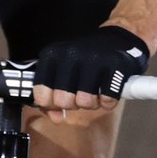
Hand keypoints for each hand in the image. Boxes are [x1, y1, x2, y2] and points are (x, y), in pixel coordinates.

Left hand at [32, 25, 149, 116]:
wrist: (115, 40)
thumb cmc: (85, 59)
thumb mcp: (62, 71)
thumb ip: (52, 95)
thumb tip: (54, 117)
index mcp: (52, 54)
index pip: (41, 92)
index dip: (49, 104)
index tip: (57, 103)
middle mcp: (70, 54)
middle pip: (62, 100)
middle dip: (72, 105)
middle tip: (78, 95)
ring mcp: (93, 58)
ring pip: (85, 102)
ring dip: (91, 104)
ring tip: (93, 93)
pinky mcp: (115, 65)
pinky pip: (107, 100)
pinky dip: (107, 102)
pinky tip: (107, 92)